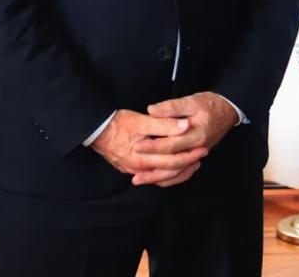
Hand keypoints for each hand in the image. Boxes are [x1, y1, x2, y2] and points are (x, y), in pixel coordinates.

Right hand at [90, 109, 206, 185]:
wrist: (96, 130)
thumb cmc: (118, 124)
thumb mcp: (142, 121)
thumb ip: (164, 124)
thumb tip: (184, 126)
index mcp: (143, 159)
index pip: (172, 162)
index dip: (189, 155)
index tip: (202, 148)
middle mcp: (139, 169)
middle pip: (169, 172)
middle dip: (188, 163)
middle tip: (202, 154)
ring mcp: (134, 170)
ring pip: (162, 177)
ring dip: (179, 170)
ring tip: (193, 162)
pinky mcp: (132, 168)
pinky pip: (154, 175)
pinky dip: (166, 172)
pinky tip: (174, 167)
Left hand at [135, 92, 237, 185]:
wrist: (229, 110)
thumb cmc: (211, 104)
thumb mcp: (192, 100)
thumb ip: (171, 107)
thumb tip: (152, 110)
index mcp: (196, 134)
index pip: (171, 144)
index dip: (153, 147)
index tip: (137, 146)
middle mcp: (197, 148)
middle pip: (172, 163)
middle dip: (152, 169)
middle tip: (134, 173)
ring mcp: (197, 154)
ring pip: (177, 172)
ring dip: (158, 177)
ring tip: (140, 180)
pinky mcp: (196, 155)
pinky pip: (183, 172)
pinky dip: (169, 177)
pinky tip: (156, 178)